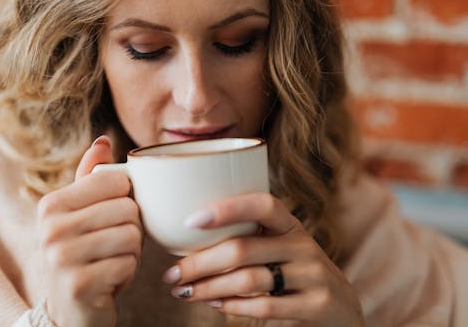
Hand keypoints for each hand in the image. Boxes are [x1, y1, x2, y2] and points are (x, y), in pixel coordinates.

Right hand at [37, 136, 142, 326]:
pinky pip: (129, 264)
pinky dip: (127, 274)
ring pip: (132, 237)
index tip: (109, 218)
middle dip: (131, 230)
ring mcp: (62, 258)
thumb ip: (92, 178)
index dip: (125, 200)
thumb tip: (104, 140)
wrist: (70, 310)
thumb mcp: (81, 214)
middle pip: (128, 210)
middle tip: (111, 246)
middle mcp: (51, 228)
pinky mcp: (80, 284)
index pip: (116, 182)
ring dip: (131, 253)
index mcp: (52, 204)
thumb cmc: (82, 254)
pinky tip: (109, 280)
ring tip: (110, 261)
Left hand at [162, 193, 364, 325]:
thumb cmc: (295, 272)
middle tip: (171, 274)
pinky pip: (264, 307)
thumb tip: (188, 236)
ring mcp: (312, 275)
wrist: (342, 308)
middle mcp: (303, 245)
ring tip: (184, 292)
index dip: (227, 208)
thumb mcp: (281, 247)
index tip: (190, 220)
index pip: (262, 204)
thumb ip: (249, 238)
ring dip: (209, 287)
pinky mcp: (316, 305)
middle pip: (243, 249)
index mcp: (290, 225)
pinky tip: (213, 305)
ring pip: (249, 279)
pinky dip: (232, 307)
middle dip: (199, 262)